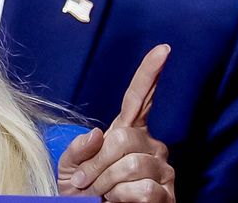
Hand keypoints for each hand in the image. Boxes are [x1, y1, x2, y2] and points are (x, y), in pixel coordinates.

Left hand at [58, 45, 173, 200]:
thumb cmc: (82, 193)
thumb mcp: (69, 167)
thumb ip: (79, 149)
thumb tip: (99, 133)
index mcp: (127, 132)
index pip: (139, 98)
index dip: (150, 73)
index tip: (163, 50)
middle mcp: (150, 145)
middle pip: (124, 138)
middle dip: (97, 163)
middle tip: (84, 182)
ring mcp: (162, 169)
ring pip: (132, 165)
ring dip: (106, 183)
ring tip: (101, 193)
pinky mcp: (168, 194)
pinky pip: (143, 189)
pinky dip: (122, 197)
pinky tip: (118, 201)